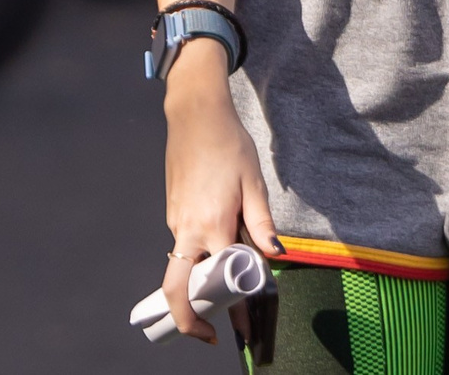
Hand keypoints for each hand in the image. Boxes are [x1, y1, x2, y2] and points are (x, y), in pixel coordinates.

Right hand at [160, 45, 282, 344]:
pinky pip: (184, 246)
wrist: (195, 116)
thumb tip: (275, 256)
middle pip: (177, 289)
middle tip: (212, 332)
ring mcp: (175, 223)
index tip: (242, 330)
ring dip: (198, 285)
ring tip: (227, 292)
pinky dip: (198, 258)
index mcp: (211, 226)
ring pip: (181, 267)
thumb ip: (262, 223)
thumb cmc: (229, 145)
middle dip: (190, 318)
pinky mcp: (173, 214)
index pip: (220, 280)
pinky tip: (220, 249)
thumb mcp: (253, 182)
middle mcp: (187, 230)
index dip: (231, 310)